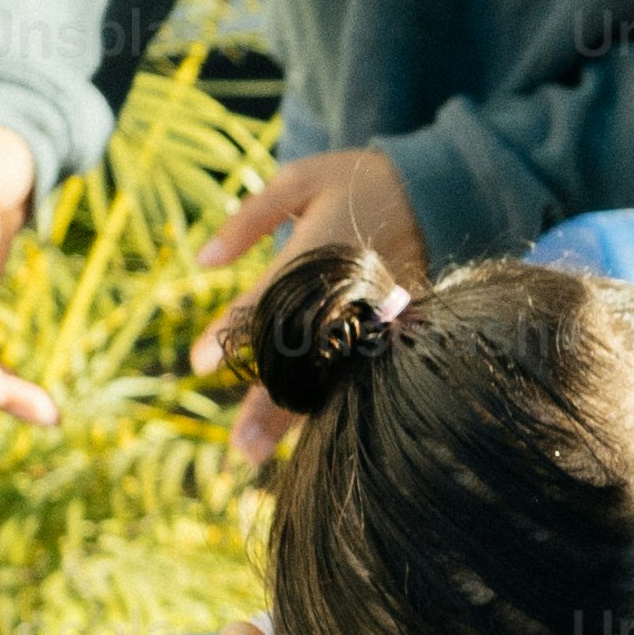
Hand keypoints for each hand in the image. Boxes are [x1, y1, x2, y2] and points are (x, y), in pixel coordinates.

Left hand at [186, 143, 432, 468]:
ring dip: (295, 419)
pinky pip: (357, 372)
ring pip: (333, 375)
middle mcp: (349, 293)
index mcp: (322, 252)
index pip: (271, 301)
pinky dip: (330, 403)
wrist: (434, 189)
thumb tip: (202, 261)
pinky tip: (303, 434)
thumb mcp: (297, 181)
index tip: (199, 364)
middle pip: (303, 356)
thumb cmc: (352, 183)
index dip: (234, 333)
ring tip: (259, 454)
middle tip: (239, 448)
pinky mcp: (395, 329)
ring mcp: (376, 316)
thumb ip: (248, 219)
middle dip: (269, 404)